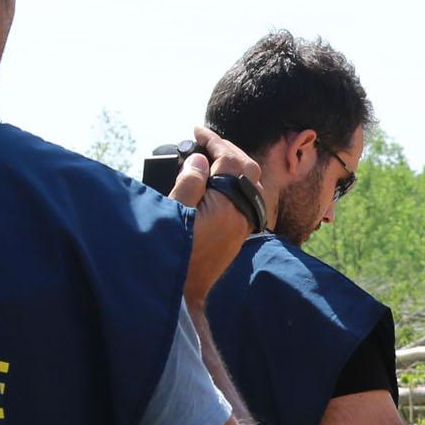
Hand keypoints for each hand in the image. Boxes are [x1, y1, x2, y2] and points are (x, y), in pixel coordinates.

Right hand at [174, 125, 264, 303]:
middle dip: (228, 149)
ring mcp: (242, 227)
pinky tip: (215, 182)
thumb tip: (200, 160)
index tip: (197, 130)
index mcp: (228, 205)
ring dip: (233, 166)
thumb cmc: (174, 252)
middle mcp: (242, 214)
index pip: (229, 160)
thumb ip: (190, 180)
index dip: (213, 140)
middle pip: (247, 169)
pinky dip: (234, 183)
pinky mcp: (237, 236)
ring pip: (250, 185)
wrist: (183, 294)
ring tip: (209, 157)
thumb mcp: (175, 210)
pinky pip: (245, 200)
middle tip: (204, 141)